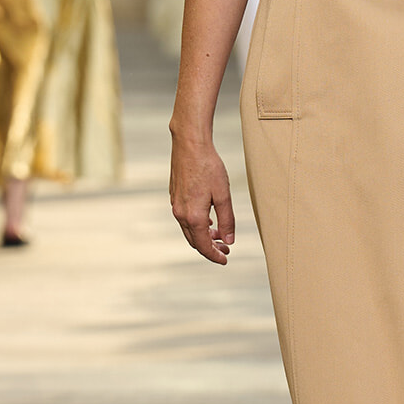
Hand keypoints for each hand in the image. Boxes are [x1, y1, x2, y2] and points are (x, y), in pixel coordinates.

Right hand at [168, 126, 234, 263]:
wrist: (190, 145)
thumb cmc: (208, 166)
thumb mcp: (223, 195)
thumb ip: (227, 219)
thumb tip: (229, 239)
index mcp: (194, 216)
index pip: (203, 246)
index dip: (215, 256)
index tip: (225, 259)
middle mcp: (181, 213)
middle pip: (194, 241)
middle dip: (210, 247)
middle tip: (226, 248)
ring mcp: (175, 205)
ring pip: (189, 230)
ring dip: (203, 236)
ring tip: (219, 234)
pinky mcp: (174, 196)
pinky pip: (185, 218)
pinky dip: (197, 225)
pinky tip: (208, 220)